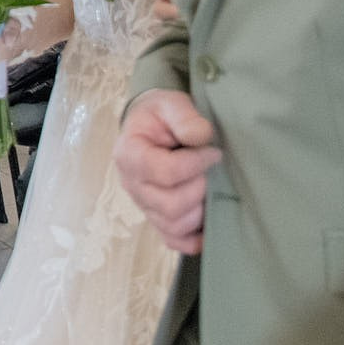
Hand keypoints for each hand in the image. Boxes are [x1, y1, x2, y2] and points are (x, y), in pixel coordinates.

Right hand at [115, 90, 221, 254]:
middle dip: (199, 189)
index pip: (164, 171)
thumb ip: (184, 116)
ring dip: (199, 212)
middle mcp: (132, 184)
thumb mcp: (170, 104)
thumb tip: (201, 137)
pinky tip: (207, 225)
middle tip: (210, 172)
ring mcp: (143, 205)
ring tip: (208, 190)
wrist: (150, 126)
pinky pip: (173, 240)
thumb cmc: (159, 116)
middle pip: (169, 205)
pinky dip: (193, 239)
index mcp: (130, 154)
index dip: (196, 164)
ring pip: (174, 226)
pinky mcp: (156, 218)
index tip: (214, 152)